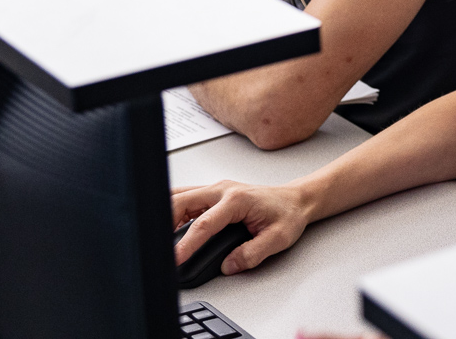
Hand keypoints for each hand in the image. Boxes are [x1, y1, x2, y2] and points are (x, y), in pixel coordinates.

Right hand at [172, 180, 314, 275]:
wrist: (295, 200)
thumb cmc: (288, 214)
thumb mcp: (278, 238)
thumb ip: (252, 253)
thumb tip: (228, 265)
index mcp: (237, 200)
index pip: (203, 224)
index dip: (186, 244)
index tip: (174, 260)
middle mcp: (222, 190)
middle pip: (180, 203)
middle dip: (164, 224)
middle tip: (160, 250)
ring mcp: (215, 189)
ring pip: (178, 196)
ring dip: (166, 215)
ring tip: (161, 241)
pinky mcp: (212, 194)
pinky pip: (184, 198)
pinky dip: (172, 212)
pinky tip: (170, 229)